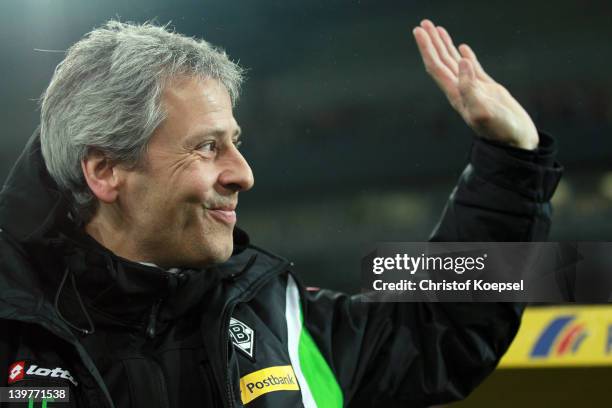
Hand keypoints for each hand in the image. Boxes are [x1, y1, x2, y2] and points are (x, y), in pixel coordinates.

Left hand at [413, 19, 538, 149]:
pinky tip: (461, 48)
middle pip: (441, 62)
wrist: (516, 142)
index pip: (436, 67)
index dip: (427, 49)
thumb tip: (462, 60)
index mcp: (456, 94)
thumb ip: (470, 87)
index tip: (418, 31)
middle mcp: (460, 90)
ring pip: (454, 62)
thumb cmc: (500, 130)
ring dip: (444, 46)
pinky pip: (473, 68)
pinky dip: (465, 56)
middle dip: (431, 43)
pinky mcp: (488, 90)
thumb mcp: (483, 110)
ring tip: (437, 29)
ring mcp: (474, 89)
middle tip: (423, 24)